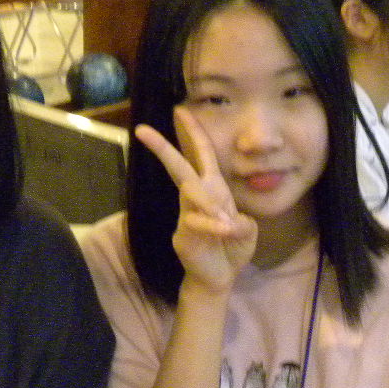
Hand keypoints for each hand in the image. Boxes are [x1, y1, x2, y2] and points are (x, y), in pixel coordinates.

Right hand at [136, 110, 257, 293]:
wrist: (220, 277)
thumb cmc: (232, 248)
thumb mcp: (247, 232)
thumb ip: (244, 223)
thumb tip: (232, 221)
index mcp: (213, 189)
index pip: (202, 155)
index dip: (193, 133)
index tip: (181, 110)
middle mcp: (197, 198)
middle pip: (179, 167)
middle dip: (162, 147)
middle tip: (141, 129)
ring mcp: (187, 215)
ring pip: (190, 194)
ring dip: (209, 204)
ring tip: (227, 224)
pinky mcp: (183, 235)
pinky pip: (197, 223)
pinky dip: (213, 227)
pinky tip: (226, 232)